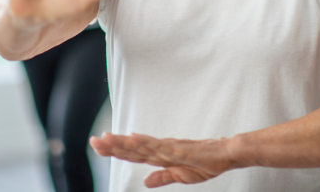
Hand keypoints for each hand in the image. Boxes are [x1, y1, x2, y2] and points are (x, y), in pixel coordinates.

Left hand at [90, 132, 235, 187]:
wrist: (225, 154)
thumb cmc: (205, 162)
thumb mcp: (181, 175)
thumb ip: (162, 177)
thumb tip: (144, 181)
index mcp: (160, 155)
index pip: (133, 153)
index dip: (115, 150)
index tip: (98, 146)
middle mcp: (161, 149)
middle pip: (132, 148)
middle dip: (112, 145)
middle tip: (93, 140)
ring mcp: (169, 148)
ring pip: (142, 145)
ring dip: (124, 142)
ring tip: (107, 138)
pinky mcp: (179, 149)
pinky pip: (159, 146)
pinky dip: (146, 142)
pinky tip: (133, 138)